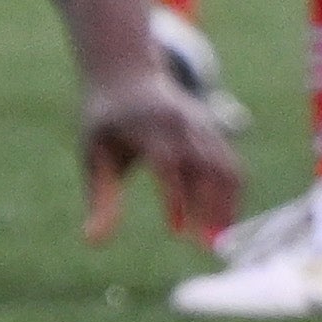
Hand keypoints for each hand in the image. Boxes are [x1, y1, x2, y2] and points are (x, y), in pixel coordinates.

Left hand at [78, 69, 245, 247]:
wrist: (127, 73)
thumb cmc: (106, 121)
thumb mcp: (94, 156)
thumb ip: (100, 199)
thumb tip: (92, 242)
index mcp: (147, 125)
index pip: (168, 162)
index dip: (176, 196)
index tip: (178, 231)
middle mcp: (180, 122)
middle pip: (208, 165)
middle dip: (212, 206)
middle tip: (207, 247)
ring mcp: (201, 123)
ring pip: (227, 166)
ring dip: (226, 203)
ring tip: (213, 239)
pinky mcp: (212, 129)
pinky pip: (229, 163)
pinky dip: (228, 193)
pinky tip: (215, 220)